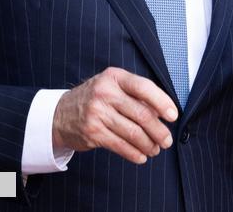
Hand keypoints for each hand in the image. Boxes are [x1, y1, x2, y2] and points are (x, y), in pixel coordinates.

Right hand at [52, 67, 178, 164]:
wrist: (59, 114)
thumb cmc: (96, 98)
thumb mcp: (113, 86)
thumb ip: (136, 94)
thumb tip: (163, 112)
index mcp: (115, 77)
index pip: (144, 87)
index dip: (162, 102)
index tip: (173, 115)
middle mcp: (105, 93)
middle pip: (141, 114)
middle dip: (159, 130)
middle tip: (167, 140)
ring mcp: (97, 113)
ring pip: (133, 132)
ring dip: (148, 144)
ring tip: (155, 149)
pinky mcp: (92, 132)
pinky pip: (120, 145)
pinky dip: (134, 153)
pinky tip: (141, 156)